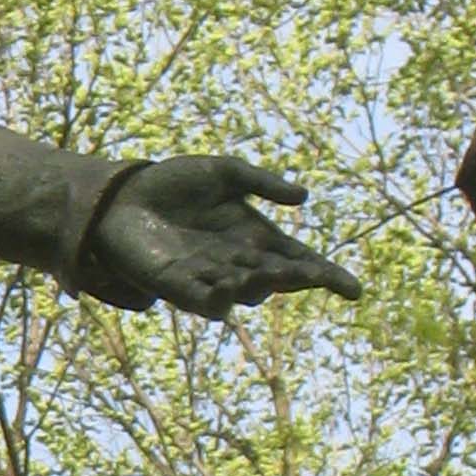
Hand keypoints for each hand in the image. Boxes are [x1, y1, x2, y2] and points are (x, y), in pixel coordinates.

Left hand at [88, 155, 362, 320]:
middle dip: (296, 278)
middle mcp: (240, 264)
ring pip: (249, 293)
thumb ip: (262, 183)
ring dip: (262, 284)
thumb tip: (305, 197)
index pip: (300, 262)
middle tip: (309, 271)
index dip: (327, 276)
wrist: (121, 195)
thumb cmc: (171, 183)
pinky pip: (208, 302)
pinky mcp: (180, 289)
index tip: (354, 289)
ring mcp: (211, 279)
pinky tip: (228, 284)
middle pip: (280, 280)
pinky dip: (221, 298)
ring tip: (271, 271)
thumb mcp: (222, 173)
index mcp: (256, 238)